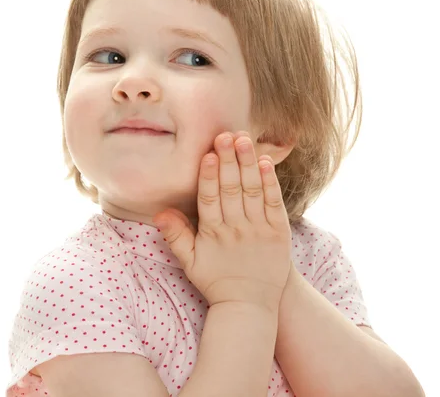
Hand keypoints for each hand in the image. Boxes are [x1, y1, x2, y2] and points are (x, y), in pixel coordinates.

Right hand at [153, 131, 291, 311]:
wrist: (250, 304)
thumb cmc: (217, 281)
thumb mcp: (191, 262)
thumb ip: (176, 236)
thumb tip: (160, 212)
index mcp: (213, 233)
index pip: (210, 198)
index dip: (209, 175)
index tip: (208, 154)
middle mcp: (236, 228)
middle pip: (231, 189)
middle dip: (229, 160)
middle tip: (226, 135)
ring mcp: (259, 229)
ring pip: (253, 191)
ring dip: (248, 163)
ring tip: (244, 140)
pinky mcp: (279, 233)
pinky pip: (275, 203)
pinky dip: (271, 182)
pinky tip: (266, 162)